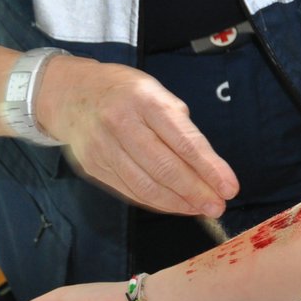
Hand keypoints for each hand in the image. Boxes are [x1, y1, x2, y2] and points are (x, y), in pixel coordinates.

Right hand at [37, 56, 238, 216]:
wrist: (71, 94)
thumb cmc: (125, 92)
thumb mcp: (157, 93)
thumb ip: (180, 126)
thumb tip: (208, 167)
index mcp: (144, 100)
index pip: (183, 140)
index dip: (209, 168)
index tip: (229, 187)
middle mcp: (121, 123)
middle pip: (164, 168)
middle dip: (196, 192)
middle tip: (218, 206)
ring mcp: (103, 148)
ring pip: (146, 186)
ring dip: (178, 203)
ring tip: (201, 208)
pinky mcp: (94, 166)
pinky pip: (131, 191)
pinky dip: (157, 202)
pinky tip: (176, 204)